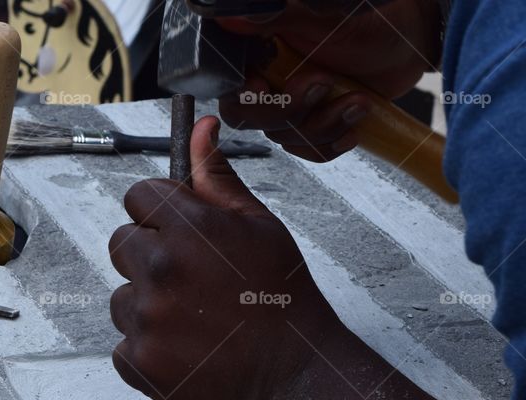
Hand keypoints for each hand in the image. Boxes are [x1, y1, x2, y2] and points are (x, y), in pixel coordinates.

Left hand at [108, 116, 343, 399]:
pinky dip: (147, 348)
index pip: (138, 196)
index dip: (159, 212)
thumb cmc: (283, 299)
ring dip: (147, 305)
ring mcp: (145, 317)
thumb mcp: (261, 227)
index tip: (179, 231)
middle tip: (191, 280)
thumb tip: (202, 129)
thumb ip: (218, 180)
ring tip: (193, 319)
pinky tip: (185, 348)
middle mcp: (159, 268)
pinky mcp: (138, 360)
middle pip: (121, 243)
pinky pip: (124, 343)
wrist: (295, 377)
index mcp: (188, 228)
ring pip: (121, 296)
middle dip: (149, 255)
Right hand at [216, 0, 441, 161]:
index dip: (240, 92)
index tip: (263, 89)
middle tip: (323, 85)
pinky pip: (302, 149)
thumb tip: (229, 16)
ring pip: (280, 135)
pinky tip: (352, 125)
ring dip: (322, 125)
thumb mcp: (322, 17)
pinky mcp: (307, 120)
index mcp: (256, 44)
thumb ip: (275, 15)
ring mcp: (284, 99)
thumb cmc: (373, 22)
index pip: (225, 78)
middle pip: (246, 114)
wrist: (409, 47)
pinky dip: (328, 143)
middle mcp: (263, 73)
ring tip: (357, 102)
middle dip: (290, 111)